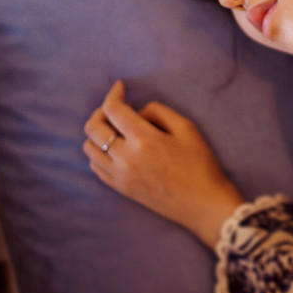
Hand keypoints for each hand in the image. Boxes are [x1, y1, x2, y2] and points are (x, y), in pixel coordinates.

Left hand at [83, 80, 243, 248]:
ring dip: (98, 132)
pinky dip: (99, 152)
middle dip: (101, 111)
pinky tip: (116, 148)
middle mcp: (125, 159)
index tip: (120, 87)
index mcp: (144, 141)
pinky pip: (95, 167)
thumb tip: (138, 112)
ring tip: (117, 128)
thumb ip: (158, 112)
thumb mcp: (187, 128)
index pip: (113, 110)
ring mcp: (120, 176)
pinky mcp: (121, 189)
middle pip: (93, 128)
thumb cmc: (200, 164)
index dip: (113, 93)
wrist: (203, 204)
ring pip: (89, 148)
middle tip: (118, 107)